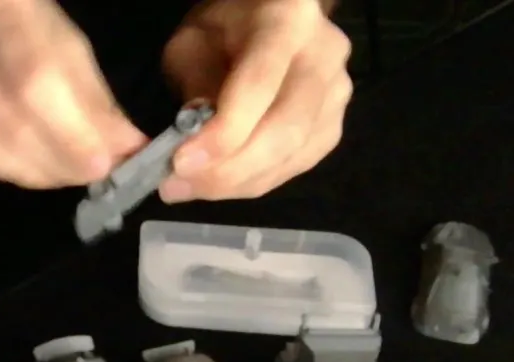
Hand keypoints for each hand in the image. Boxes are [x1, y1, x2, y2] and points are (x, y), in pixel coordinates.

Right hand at [0, 0, 146, 188]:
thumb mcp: (51, 32)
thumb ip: (88, 91)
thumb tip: (128, 149)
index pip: (35, 75)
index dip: (72, 129)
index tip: (107, 163)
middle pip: (7, 117)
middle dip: (59, 157)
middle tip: (91, 175)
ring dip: (33, 170)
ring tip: (63, 175)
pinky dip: (0, 168)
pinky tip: (23, 166)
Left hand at [159, 0, 351, 201]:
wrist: (266, 24)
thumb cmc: (224, 30)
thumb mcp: (193, 43)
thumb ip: (195, 87)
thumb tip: (195, 143)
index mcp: (287, 22)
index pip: (260, 86)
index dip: (223, 134)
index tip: (181, 163)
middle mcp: (324, 57)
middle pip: (285, 131)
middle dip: (228, 170)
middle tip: (178, 185)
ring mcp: (336, 95)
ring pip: (290, 157)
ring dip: (235, 183)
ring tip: (188, 187)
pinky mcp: (332, 127)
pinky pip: (294, 168)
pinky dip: (253, 182)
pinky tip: (219, 183)